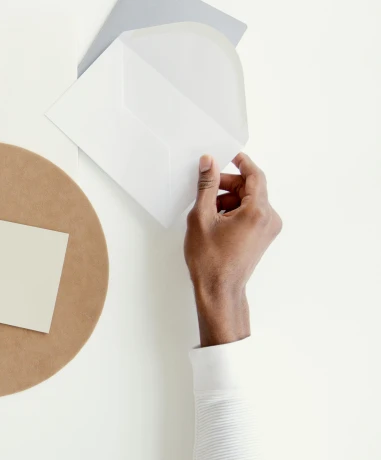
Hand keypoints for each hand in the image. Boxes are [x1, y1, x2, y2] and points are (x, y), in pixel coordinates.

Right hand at [184, 153, 281, 346]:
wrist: (219, 290)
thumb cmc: (210, 260)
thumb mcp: (202, 216)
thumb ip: (207, 185)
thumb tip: (209, 163)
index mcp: (258, 211)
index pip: (255, 175)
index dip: (241, 162)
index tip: (228, 156)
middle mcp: (269, 219)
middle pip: (251, 188)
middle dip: (229, 184)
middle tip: (207, 188)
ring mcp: (268, 229)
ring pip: (250, 201)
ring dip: (230, 199)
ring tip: (207, 211)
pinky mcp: (263, 237)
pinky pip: (251, 214)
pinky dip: (234, 211)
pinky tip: (216, 221)